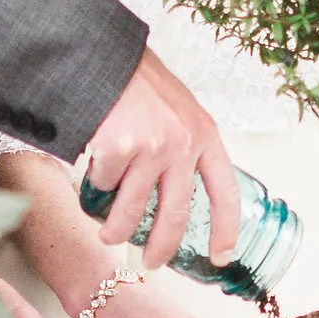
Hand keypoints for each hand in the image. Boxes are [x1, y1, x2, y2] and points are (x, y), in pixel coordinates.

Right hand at [86, 49, 240, 269]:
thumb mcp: (178, 110)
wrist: (105, 54)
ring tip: (108, 235)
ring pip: (133, 212)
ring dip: (117, 231)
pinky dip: (96, 185)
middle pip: (175, 216)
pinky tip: (92, 169)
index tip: (221, 256)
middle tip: (151, 262)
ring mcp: (151, 148)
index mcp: (205, 135)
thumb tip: (176, 196)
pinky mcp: (119, 150)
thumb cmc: (139, 82)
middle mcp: (183, 145)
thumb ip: (184, 146)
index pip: (224, 192)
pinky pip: (104, 186)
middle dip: (162, 248)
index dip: (225, 229)